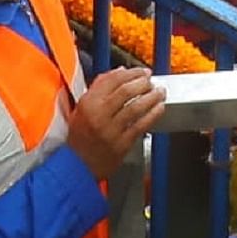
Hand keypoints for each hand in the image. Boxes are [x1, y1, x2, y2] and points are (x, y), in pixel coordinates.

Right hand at [66, 64, 162, 179]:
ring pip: (136, 107)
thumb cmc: (79, 137)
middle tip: (151, 80)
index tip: (142, 71)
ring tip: (160, 92)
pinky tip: (159, 108)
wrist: (77, 166)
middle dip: (143, 82)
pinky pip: (140, 125)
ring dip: (151, 97)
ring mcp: (110, 130)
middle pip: (126, 91)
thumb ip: (99, 87)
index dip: (131, 73)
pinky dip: (153, 115)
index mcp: (88, 103)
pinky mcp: (121, 144)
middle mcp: (98, 115)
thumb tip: (120, 72)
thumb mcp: (81, 108)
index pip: (112, 80)